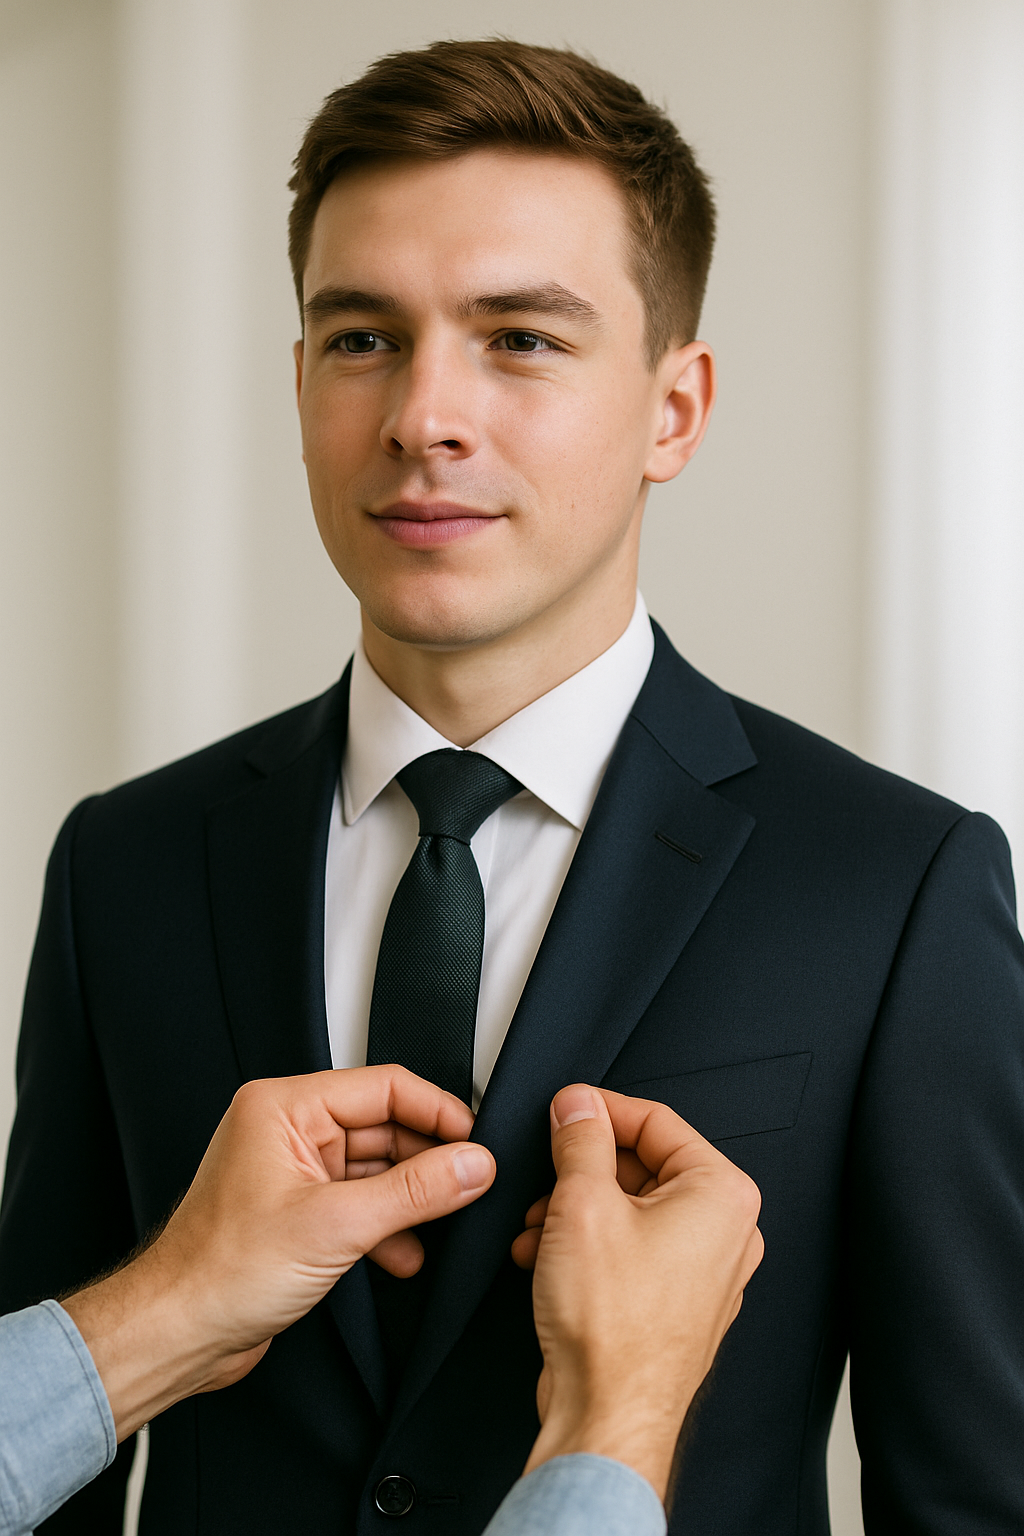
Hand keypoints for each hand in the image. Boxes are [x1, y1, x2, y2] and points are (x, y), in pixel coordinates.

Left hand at [62, 1065, 494, 1438]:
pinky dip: (387, 1225)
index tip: (478, 1139)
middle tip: (472, 1183)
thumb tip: (472, 1164)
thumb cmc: (221, 1272)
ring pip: (375, 1169)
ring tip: (447, 1221)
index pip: (383, 1087)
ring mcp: (293, 1173)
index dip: (437, 1112)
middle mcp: (287, 1131)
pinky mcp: (298, 1213)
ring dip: (410, 1199)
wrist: (178, 1334)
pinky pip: (359, 1203)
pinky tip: (407, 1254)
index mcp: (284, 1107)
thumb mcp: (337, 1225)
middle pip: (383, 1127)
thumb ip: (415, 1191)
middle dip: (428, 1160)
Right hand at [511, 1084, 762, 1500]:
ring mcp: (705, 1272)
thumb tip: (578, 1106)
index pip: (657, 1121)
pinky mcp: (675, 1303)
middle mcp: (726, 1232)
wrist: (608, 1417)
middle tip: (543, 1175)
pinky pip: (631, 1249)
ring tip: (537, 1226)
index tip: (563, 1110)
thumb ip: (580, 1140)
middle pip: (643, 1166)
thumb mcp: (582, 1204)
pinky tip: (544, 1256)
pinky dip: (587, 1244)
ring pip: (631, 1209)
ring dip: (576, 1209)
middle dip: (581, 1171)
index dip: (599, 1111)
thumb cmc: (612, 1328)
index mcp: (721, 1194)